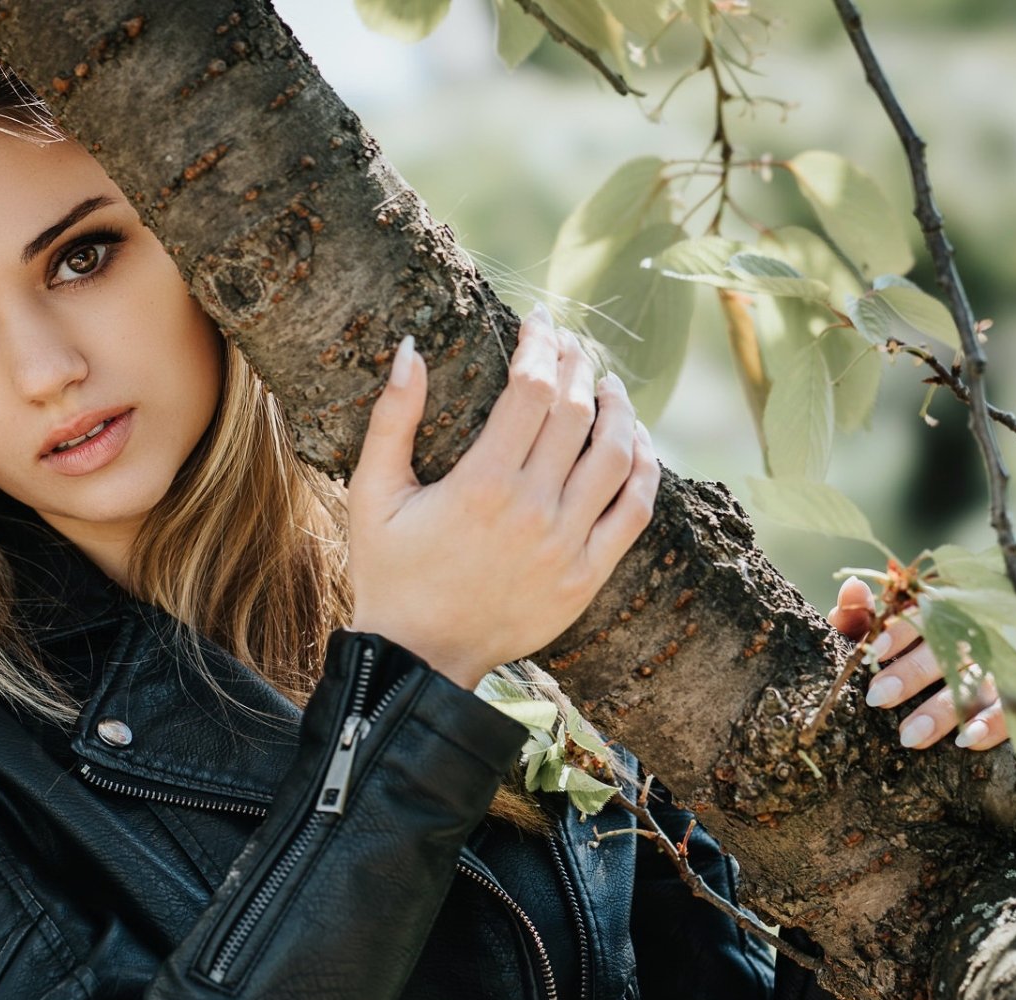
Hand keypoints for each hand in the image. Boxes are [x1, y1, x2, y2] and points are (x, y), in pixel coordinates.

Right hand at [345, 303, 659, 689]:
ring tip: (609, 384)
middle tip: (573, 345)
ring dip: (619, 408)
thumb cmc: (389, 573)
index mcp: (481, 485)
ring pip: (617, 455)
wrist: (418, 659)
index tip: (539, 323)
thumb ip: (392, 419)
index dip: (541, 345)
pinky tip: (634, 442)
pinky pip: (635, 510)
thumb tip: (411, 348)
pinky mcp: (586, 577)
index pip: (531, 390)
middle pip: (577, 413)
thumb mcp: (372, 494)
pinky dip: (644, 468)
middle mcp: (532, 511)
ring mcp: (566, 546)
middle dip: (578, 365)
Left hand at [826, 576, 1006, 750]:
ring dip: (942, 710)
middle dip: (911, 673)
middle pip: (947, 651)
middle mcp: (973, 636)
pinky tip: (967, 739)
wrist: (951, 697)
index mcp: (940, 617)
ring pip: (974, 684)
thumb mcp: (876, 634)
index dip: (900, 632)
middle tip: (878, 697)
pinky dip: (991, 722)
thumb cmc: (897, 655)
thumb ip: (860, 614)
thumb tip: (852, 585)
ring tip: (909, 736)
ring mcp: (999, 665)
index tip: (875, 651)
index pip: (925, 616)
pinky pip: (1011, 708)